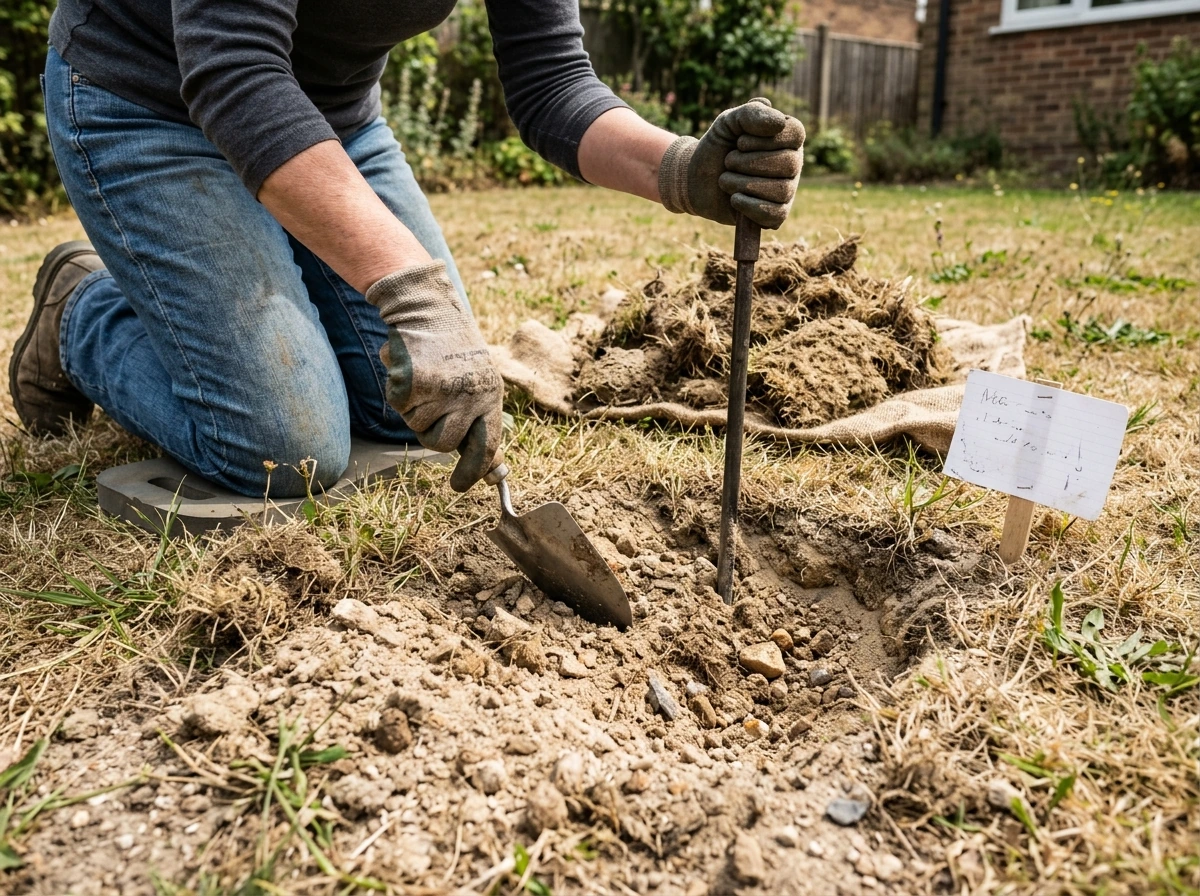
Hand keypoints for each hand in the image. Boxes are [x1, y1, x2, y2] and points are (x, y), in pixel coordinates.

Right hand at [367, 261, 503, 491]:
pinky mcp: (412, 382)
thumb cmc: (456, 351)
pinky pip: (399, 406)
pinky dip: (399, 392)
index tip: (460, 486)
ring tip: (425, 379)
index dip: (473, 473)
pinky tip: (410, 369)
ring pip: (416, 426)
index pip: (486, 448)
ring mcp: (441, 390)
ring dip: (415, 409)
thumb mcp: (481, 384)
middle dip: (432, 434)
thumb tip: (494, 473)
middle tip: (432, 409)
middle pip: (442, 444)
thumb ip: (483, 425)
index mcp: (491, 396)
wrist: (429, 308)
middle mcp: (469, 395)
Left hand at [658, 98, 804, 229]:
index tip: (739, 142)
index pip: (795, 134)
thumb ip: (751, 113)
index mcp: (787, 137)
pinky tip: (734, 199)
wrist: (695, 178)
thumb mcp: (728, 121)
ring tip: (725, 180)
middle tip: (728, 161)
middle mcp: (792, 163)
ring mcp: (786, 190)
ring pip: (782, 190)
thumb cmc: (717, 147)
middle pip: (789, 164)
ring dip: (745, 184)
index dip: (765, 139)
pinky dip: (751, 206)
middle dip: (750, 163)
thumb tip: (779, 123)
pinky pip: (776, 215)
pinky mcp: (775, 214)